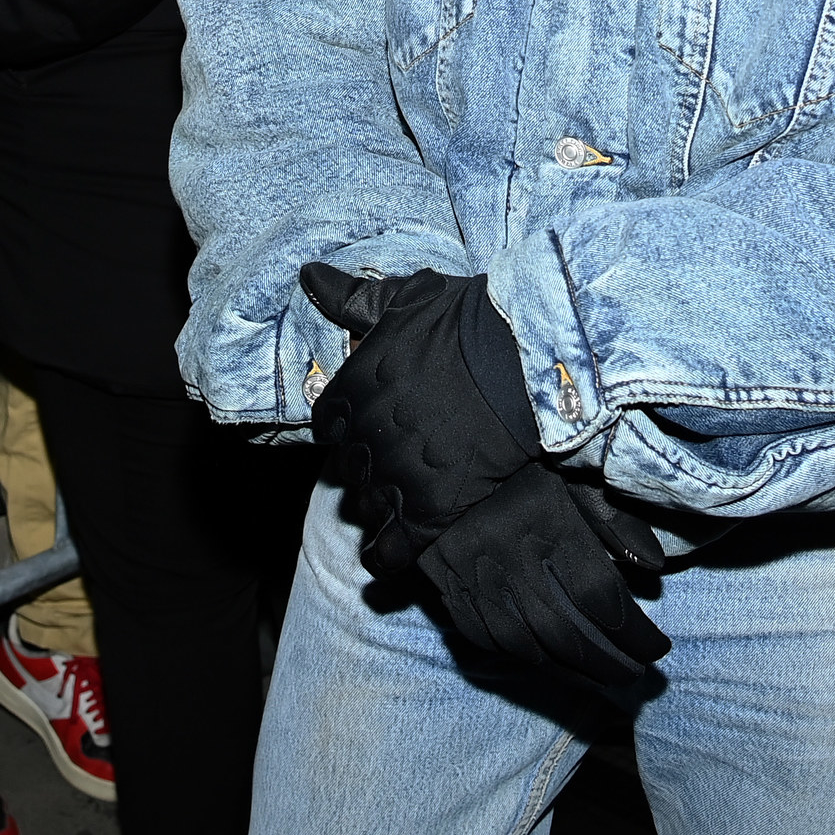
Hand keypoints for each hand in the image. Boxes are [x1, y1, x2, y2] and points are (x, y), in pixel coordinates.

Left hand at [302, 262, 541, 576]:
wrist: (527, 361)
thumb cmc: (469, 322)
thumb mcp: (405, 298)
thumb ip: (352, 297)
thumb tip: (307, 276)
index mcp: (355, 385)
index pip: (327, 422)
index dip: (344, 426)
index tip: (363, 426)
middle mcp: (367, 433)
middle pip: (346, 466)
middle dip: (364, 464)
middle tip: (392, 460)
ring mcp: (398, 473)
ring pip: (367, 506)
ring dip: (377, 506)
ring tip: (399, 501)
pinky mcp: (434, 508)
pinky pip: (395, 547)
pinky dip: (386, 557)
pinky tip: (386, 559)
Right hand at [418, 463, 671, 689]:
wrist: (433, 448)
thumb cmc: (513, 458)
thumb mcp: (569, 471)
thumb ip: (611, 516)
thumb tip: (653, 565)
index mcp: (546, 526)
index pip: (600, 598)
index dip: (634, 633)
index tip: (659, 646)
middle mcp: (511, 560)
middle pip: (568, 634)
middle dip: (609, 664)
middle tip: (637, 676)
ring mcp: (475, 579)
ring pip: (528, 646)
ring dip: (570, 672)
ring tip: (601, 680)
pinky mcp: (447, 587)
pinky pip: (486, 639)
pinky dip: (522, 657)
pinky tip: (547, 661)